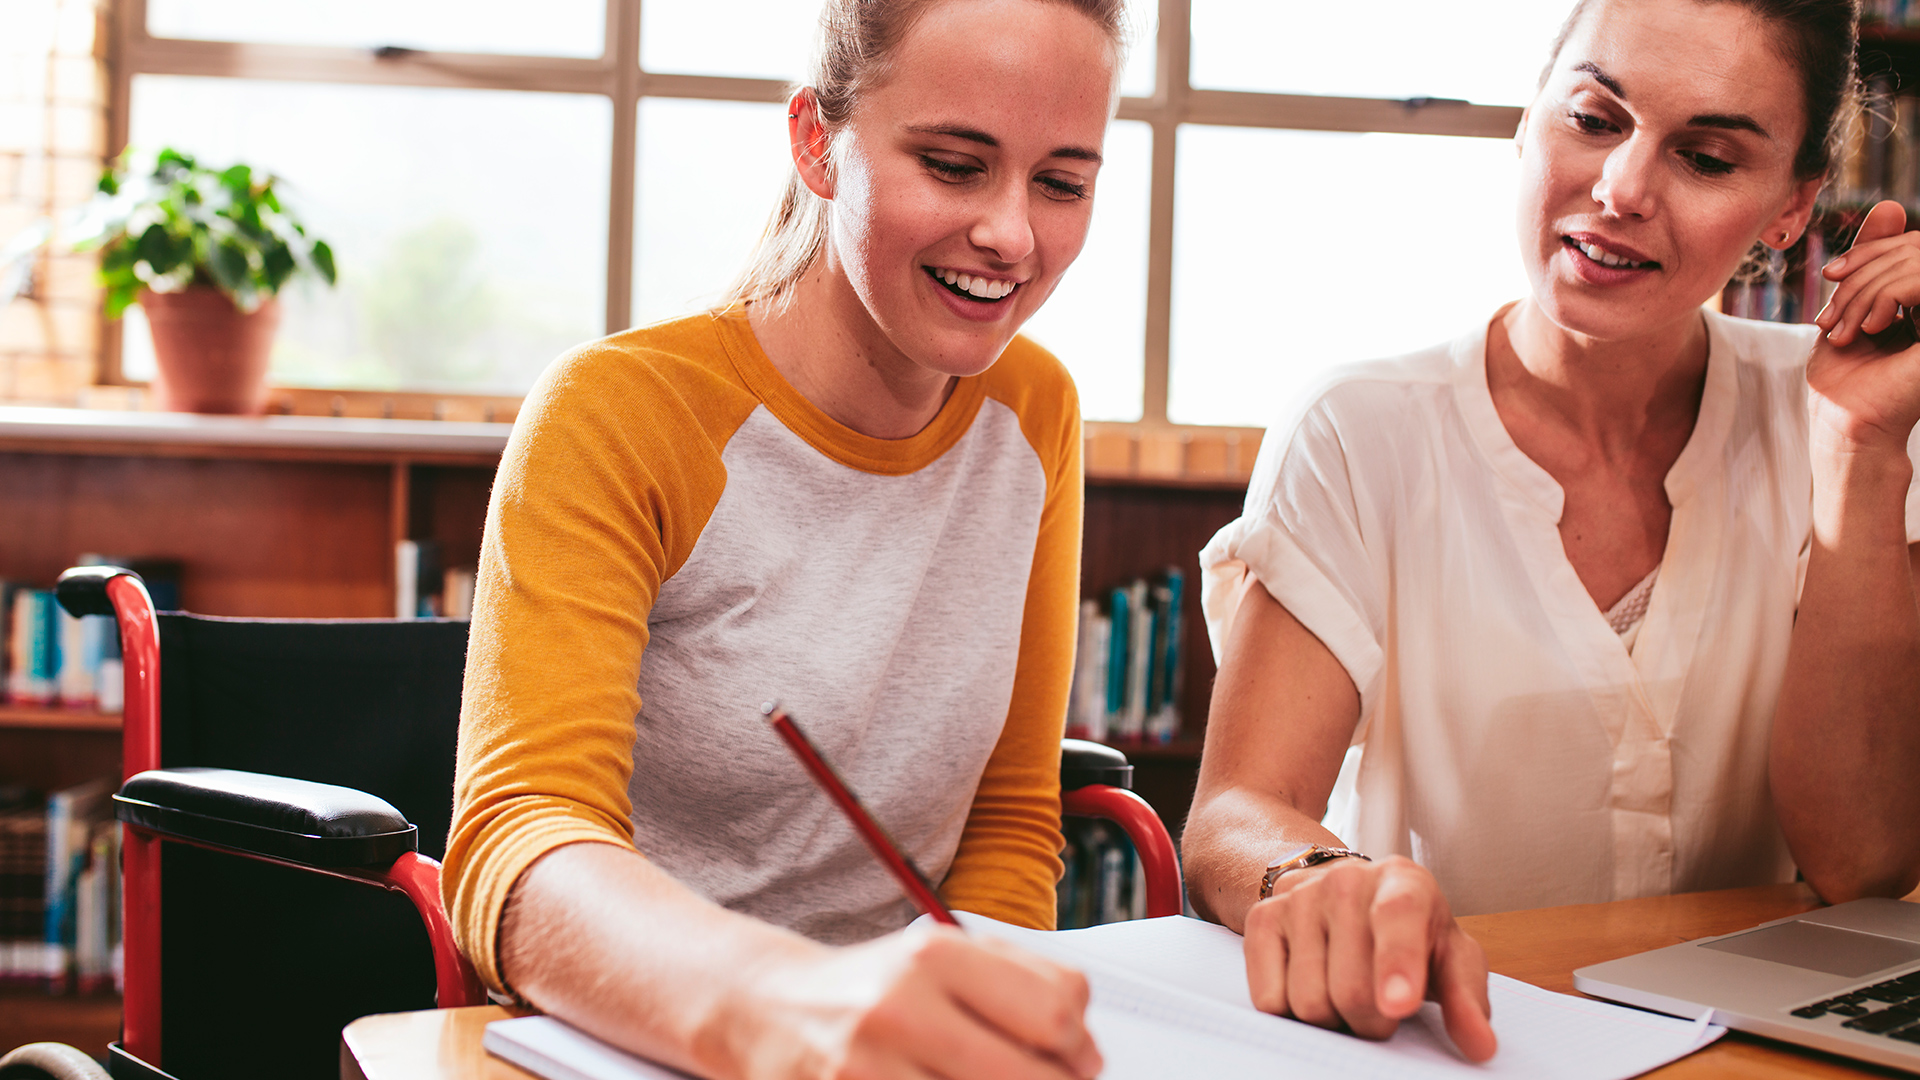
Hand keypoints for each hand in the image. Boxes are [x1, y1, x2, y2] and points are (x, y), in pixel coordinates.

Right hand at [725, 927, 1102, 1079]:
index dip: (1081, 1048)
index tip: (1076, 1060)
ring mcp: (869, 1069)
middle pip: (1033, 1077)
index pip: (1056, 1010)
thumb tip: (1084, 1049)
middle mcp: (901, 1006)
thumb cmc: (869, 989)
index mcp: (934, 954)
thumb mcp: (941, 957)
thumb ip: (1023, 983)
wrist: (765, 1011)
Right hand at [1241, 855, 1495, 1061]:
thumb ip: (1467, 1000)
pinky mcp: (1262, 919)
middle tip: (1382, 1013)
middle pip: (1351, 989)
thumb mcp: (1449, 956)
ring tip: (1347, 997)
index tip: (1398, 1005)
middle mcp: (1346, 881)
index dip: (1397, 964)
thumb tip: (1480, 1045)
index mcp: (1404, 883)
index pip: (1398, 918)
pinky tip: (1314, 988)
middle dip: (1371, 1023)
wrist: (1347, 891)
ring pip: (1308, 1002)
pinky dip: (1293, 1014)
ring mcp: (1299, 898)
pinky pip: (1269, 999)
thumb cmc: (1410, 932)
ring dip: (1333, 1021)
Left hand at [1810, 200, 1919, 452]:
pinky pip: (1918, 282)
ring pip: (1913, 264)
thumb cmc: (1847, 374)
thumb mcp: (1853, 304)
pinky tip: (1870, 328)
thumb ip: (1873, 260)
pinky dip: (1886, 297)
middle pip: (1910, 249)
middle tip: (1832, 315)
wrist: (1850, 423)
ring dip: (1866, 292)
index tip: (1832, 275)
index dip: (1867, 251)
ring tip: (1846, 330)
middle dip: (1861, 275)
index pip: (1906, 245)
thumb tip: (1891, 205)